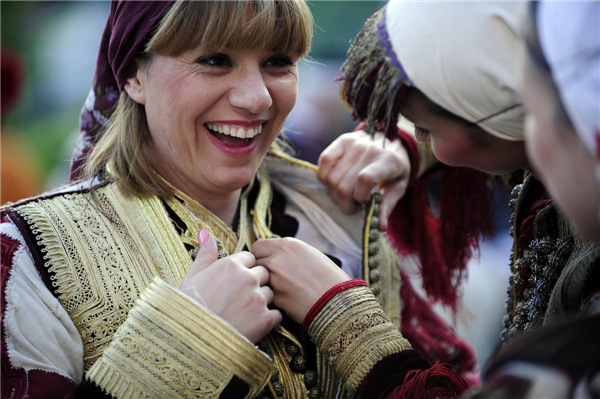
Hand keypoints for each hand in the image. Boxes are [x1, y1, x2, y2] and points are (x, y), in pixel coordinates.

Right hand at [179, 228, 280, 342]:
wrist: (190, 341)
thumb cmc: (187, 308)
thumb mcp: (192, 276)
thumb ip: (205, 253)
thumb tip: (205, 230)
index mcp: (230, 264)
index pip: (249, 259)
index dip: (243, 270)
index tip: (233, 283)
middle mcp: (247, 277)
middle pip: (263, 274)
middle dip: (255, 284)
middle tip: (239, 300)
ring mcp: (258, 298)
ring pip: (271, 293)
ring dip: (262, 302)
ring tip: (243, 314)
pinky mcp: (265, 319)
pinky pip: (276, 314)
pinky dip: (268, 320)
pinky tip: (252, 325)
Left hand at [252, 237, 350, 323]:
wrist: (338, 301)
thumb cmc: (330, 277)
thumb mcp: (310, 254)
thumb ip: (288, 252)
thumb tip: (274, 254)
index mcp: (287, 245)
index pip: (258, 246)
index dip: (262, 255)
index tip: (268, 261)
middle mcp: (277, 259)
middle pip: (254, 262)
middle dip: (260, 268)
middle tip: (273, 276)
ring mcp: (273, 279)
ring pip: (257, 279)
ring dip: (264, 283)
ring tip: (281, 288)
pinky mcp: (275, 298)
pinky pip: (265, 294)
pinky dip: (271, 297)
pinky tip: (285, 299)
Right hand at [317, 130, 410, 230]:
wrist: (392, 140)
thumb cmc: (395, 168)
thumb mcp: (398, 187)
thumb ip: (387, 206)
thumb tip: (379, 228)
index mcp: (387, 162)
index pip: (364, 179)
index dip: (359, 197)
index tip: (365, 201)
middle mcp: (369, 150)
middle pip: (344, 186)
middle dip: (346, 203)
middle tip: (354, 204)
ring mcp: (354, 143)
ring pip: (331, 178)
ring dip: (335, 193)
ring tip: (346, 194)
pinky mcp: (342, 141)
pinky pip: (324, 161)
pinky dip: (325, 176)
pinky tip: (335, 182)